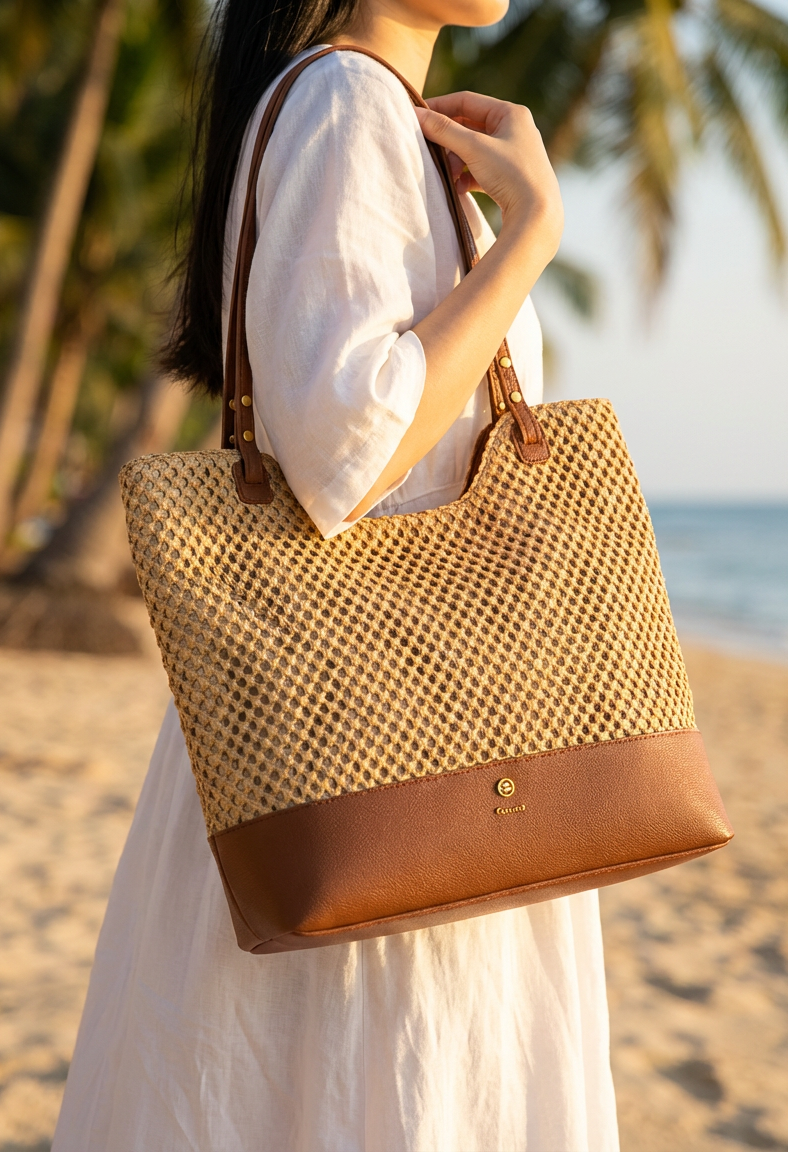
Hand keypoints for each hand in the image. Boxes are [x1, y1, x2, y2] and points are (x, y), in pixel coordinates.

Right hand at [414, 92, 562, 251]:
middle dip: (449, 141)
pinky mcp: (512, 176)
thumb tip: (415, 114)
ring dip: (456, 161)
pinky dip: (468, 176)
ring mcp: (515, 154)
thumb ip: (444, 130)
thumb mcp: (474, 148)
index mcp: (511, 113)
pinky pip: (482, 169)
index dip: (440, 107)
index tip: (418, 117)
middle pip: (469, 126)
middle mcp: (516, 129)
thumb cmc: (511, 175)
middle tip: (430, 152)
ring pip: (474, 150)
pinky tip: (460, 188)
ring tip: (449, 176)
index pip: (467, 101)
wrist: (538, 215)